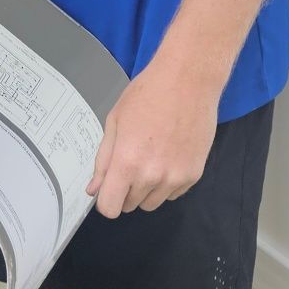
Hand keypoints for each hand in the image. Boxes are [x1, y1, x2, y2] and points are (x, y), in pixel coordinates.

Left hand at [86, 59, 218, 215]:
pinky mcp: (195, 175)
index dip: (105, 200)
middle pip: (130, 206)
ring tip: (151, 156)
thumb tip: (94, 189)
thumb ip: (104, 160)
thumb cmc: (148, 94)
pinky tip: (168, 155)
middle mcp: (152, 176)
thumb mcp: (115, 121)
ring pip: (152, 203)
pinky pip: (173, 194)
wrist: (188, 80)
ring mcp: (176, 178)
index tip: (108, 187)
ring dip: (146, 189)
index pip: (110, 208)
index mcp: (127, 162)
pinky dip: (167, 183)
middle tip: (131, 160)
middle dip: (126, 189)